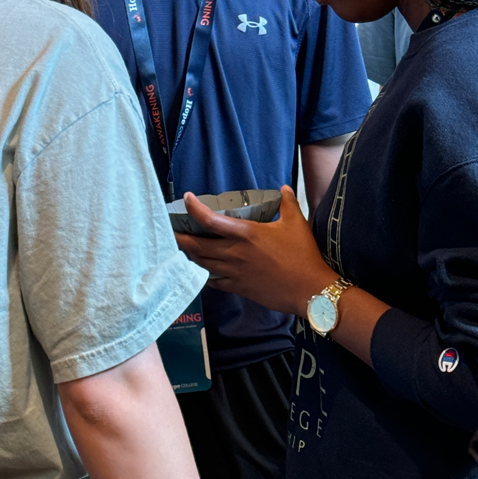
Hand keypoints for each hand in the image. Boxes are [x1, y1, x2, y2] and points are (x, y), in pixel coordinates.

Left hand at [175, 185, 336, 315]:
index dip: (194, 208)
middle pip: (196, 246)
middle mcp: (234, 253)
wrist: (309, 290)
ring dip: (188, 255)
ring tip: (180, 246)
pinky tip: (200, 269)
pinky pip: (213, 281)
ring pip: (201, 264)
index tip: (186, 198)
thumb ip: (287, 203)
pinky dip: (203, 273)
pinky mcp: (238, 288)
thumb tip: (283, 188)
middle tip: (168, 230)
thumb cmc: (302, 255)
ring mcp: (234, 273)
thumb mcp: (296, 223)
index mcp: (245, 234)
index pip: (210, 219)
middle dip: (179, 238)